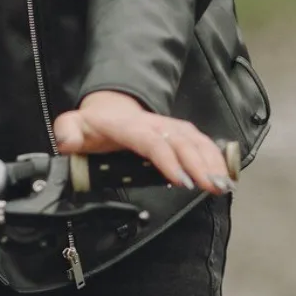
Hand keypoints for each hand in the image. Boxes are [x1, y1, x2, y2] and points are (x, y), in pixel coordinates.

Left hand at [52, 90, 232, 192]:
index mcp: (128, 126)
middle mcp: (154, 124)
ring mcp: (169, 127)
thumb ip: (68, 133)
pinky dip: (217, 156)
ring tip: (224, 184)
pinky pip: (202, 142)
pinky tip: (227, 173)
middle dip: (200, 165)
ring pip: (196, 141)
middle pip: (181, 143)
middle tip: (213, 187)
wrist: (108, 108)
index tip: (182, 180)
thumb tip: (68, 142)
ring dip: (213, 161)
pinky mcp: (180, 132)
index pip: (152, 142)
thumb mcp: (73, 126)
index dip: (168, 160)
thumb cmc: (94, 124)